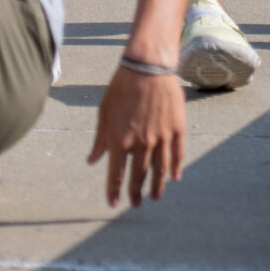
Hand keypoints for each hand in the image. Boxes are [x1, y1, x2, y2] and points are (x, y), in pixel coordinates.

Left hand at [88, 67, 185, 205]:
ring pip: (160, 170)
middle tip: (136, 203)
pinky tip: (174, 178)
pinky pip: (177, 155)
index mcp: (119, 139)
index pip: (116, 173)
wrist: (148, 67)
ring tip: (155, 197)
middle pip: (139, 176)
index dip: (114, 190)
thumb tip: (92, 161)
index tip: (113, 203)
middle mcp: (141, 143)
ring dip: (157, 186)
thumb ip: (100, 140)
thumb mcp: (104, 112)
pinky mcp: (177, 129)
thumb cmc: (121, 87)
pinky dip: (176, 168)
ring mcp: (161, 137)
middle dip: (136, 192)